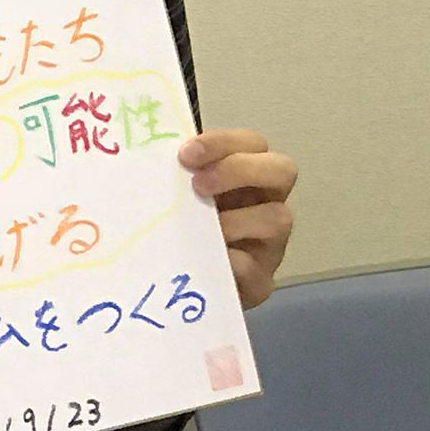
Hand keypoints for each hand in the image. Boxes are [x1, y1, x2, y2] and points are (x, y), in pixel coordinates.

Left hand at [181, 130, 296, 309]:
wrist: (183, 287)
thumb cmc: (183, 233)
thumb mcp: (179, 199)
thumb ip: (176, 178)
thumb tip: (146, 159)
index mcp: (248, 176)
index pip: (252, 143)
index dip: (223, 143)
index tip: (186, 153)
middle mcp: (267, 203)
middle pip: (283, 170)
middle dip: (239, 170)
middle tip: (198, 184)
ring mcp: (270, 243)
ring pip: (278, 219)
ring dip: (235, 220)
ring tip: (199, 229)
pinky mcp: (260, 281)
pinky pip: (255, 267)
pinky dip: (229, 261)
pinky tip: (201, 260)